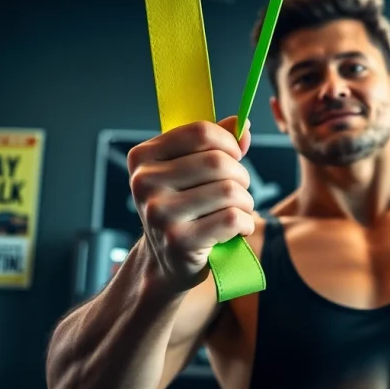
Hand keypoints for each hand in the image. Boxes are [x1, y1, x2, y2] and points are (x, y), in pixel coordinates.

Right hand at [128, 116, 254, 291]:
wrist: (167, 262)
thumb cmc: (184, 208)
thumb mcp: (189, 171)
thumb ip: (215, 145)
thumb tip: (244, 126)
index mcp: (143, 157)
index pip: (200, 132)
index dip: (228, 143)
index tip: (234, 157)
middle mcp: (144, 182)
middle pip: (218, 162)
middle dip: (241, 176)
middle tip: (238, 191)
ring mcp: (159, 213)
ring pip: (229, 190)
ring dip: (246, 202)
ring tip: (239, 210)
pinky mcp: (178, 241)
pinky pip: (232, 219)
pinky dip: (246, 223)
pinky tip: (238, 229)